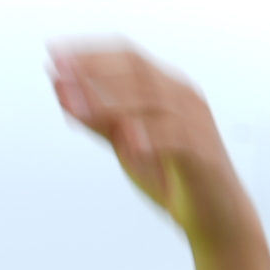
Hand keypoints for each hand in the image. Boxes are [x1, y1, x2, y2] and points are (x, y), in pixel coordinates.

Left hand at [49, 42, 248, 245]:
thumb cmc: (170, 176)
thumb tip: (61, 92)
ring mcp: (197, 124)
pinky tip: (125, 141)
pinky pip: (176, 138)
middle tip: (59, 74)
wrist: (215, 217)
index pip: (130, 58)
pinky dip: (149, 136)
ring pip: (153, 101)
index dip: (92, 53)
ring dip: (110, 101)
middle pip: (139, 73)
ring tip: (76, 105)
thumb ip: (99, 120)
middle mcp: (185, 99)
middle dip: (94, 71)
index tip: (55, 52)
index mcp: (168, 90)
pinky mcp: (204, 154)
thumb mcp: (127, 143)